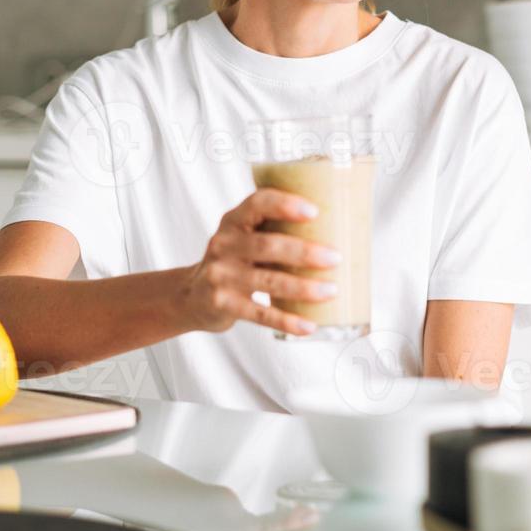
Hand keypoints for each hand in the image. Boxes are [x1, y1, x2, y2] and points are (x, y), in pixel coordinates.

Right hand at [182, 187, 341, 335]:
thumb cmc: (234, 261)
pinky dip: (287, 321)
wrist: (191, 296)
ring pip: (268, 281)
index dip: (284, 204)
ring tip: (332, 290)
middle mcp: (224, 245)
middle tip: (336, 257)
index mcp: (233, 222)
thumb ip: (274, 230)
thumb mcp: (244, 238)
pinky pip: (261, 314)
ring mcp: (221, 276)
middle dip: (304, 252)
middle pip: (267, 245)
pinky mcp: (223, 305)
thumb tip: (339, 230)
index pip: (256, 204)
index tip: (314, 211)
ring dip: (304, 287)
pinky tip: (309, 326)